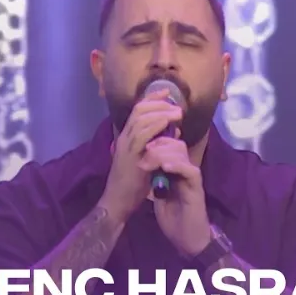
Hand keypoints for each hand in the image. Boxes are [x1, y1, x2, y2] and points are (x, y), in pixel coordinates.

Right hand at [98, 88, 182, 224]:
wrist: (118, 202)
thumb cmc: (133, 184)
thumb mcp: (146, 159)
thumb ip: (156, 144)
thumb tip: (173, 130)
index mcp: (127, 137)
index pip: (138, 110)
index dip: (152, 99)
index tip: (167, 93)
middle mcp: (124, 138)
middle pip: (139, 110)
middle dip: (159, 103)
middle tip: (176, 105)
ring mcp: (126, 146)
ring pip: (141, 119)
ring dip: (161, 113)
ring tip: (177, 113)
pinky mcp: (130, 156)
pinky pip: (141, 135)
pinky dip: (155, 126)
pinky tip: (166, 123)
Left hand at [138, 137, 210, 256]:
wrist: (187, 240)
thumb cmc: (173, 220)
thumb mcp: (158, 195)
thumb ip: (155, 179)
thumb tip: (144, 164)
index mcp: (176, 171)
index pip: (170, 147)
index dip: (157, 142)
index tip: (141, 146)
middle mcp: (185, 170)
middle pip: (176, 145)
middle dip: (158, 145)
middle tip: (144, 153)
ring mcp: (192, 178)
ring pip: (182, 154)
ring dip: (163, 154)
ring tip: (149, 160)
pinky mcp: (197, 188)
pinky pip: (190, 171)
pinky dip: (177, 165)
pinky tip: (165, 166)